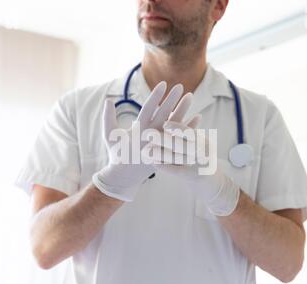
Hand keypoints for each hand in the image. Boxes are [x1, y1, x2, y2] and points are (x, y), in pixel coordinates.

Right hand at [92, 81, 192, 201]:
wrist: (125, 176)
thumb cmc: (117, 153)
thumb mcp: (109, 135)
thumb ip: (108, 117)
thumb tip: (108, 99)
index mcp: (137, 131)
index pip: (148, 109)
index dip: (156, 96)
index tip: (163, 84)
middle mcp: (150, 137)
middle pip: (164, 114)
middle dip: (172, 100)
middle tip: (180, 86)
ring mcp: (161, 145)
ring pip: (175, 125)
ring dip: (183, 110)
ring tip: (190, 96)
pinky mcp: (168, 151)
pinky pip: (182, 138)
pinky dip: (190, 128)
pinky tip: (198, 116)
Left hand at [142, 114, 239, 216]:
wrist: (213, 184)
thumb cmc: (202, 159)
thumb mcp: (200, 144)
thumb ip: (186, 134)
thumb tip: (166, 120)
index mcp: (204, 142)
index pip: (189, 132)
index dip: (177, 127)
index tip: (164, 123)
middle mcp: (202, 154)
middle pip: (180, 144)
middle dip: (162, 139)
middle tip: (147, 134)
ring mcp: (197, 166)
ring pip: (176, 158)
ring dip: (159, 153)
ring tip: (146, 150)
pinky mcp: (191, 177)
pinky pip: (175, 171)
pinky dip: (163, 166)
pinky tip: (153, 163)